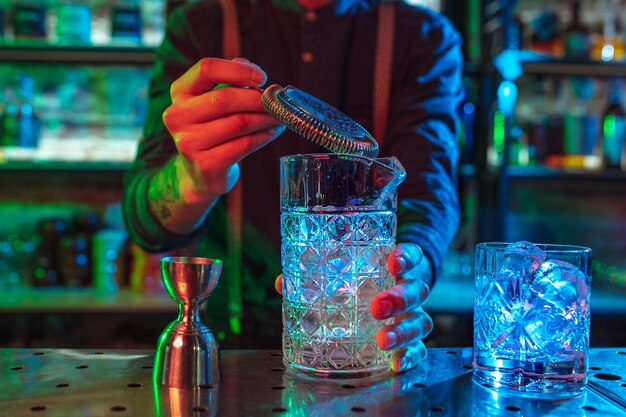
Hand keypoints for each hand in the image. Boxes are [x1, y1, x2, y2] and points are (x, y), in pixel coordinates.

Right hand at [162, 57, 284, 203]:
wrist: (200, 173)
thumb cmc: (213, 129)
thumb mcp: (214, 100)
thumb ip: (231, 80)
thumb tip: (254, 70)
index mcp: (180, 92)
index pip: (206, 69)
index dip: (238, 70)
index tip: (262, 77)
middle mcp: (178, 115)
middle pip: (224, 99)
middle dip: (257, 99)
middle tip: (278, 102)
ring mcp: (189, 142)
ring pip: (238, 123)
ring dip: (265, 118)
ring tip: (279, 117)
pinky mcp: (206, 164)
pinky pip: (243, 145)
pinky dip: (263, 136)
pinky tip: (272, 132)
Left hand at [274, 243, 432, 372]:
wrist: (390, 301)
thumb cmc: (365, 284)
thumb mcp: (347, 275)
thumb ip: (318, 277)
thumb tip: (282, 282)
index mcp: (396, 268)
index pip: (411, 256)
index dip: (406, 257)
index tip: (393, 260)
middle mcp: (410, 291)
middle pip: (416, 290)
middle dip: (399, 298)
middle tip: (376, 307)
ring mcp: (413, 317)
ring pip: (421, 321)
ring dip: (402, 330)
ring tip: (382, 340)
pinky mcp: (413, 342)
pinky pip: (420, 350)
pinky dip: (409, 356)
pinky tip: (395, 363)